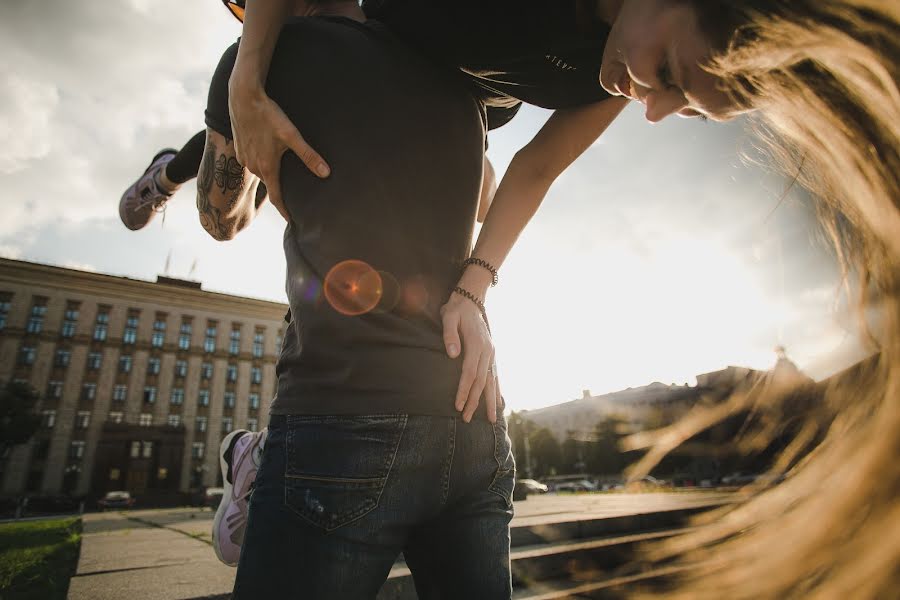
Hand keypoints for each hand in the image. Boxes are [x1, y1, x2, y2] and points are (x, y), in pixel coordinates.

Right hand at [228, 75, 329, 213]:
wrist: (243, 97)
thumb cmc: (269, 115)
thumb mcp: (292, 135)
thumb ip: (308, 156)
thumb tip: (326, 173)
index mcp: (267, 168)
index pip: (277, 198)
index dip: (285, 211)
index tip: (292, 221)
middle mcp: (254, 167)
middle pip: (271, 183)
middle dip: (282, 187)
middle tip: (295, 191)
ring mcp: (245, 159)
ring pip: (262, 170)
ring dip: (271, 171)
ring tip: (281, 166)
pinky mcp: (239, 149)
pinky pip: (253, 161)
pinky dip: (262, 160)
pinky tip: (268, 150)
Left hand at [441, 293, 497, 422]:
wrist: (471, 300)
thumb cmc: (456, 310)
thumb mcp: (448, 316)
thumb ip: (449, 335)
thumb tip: (452, 354)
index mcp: (477, 345)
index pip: (469, 374)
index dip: (464, 391)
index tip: (457, 406)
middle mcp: (488, 351)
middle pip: (481, 382)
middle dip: (475, 402)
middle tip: (466, 419)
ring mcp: (492, 354)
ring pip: (492, 381)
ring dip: (490, 401)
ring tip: (491, 420)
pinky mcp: (491, 354)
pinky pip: (496, 376)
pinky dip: (498, 390)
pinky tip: (500, 403)